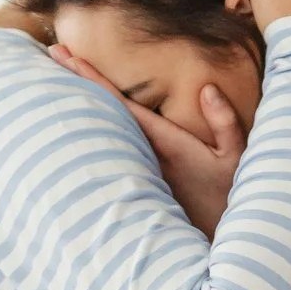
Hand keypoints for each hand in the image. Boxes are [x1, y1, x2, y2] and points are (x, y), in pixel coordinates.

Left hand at [49, 46, 245, 236]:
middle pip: (103, 111)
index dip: (92, 78)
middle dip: (77, 79)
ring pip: (105, 128)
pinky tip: (82, 111)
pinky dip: (96, 124)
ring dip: (83, 101)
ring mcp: (138, 165)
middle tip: (51, 50)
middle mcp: (143, 153)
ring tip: (59, 71)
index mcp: (164, 142)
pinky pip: (113, 143)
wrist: (216, 239)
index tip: (68, 55)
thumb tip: (207, 89)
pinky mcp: (139, 176)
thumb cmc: (229, 196)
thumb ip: (224, 122)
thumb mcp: (238, 156)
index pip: (119, 105)